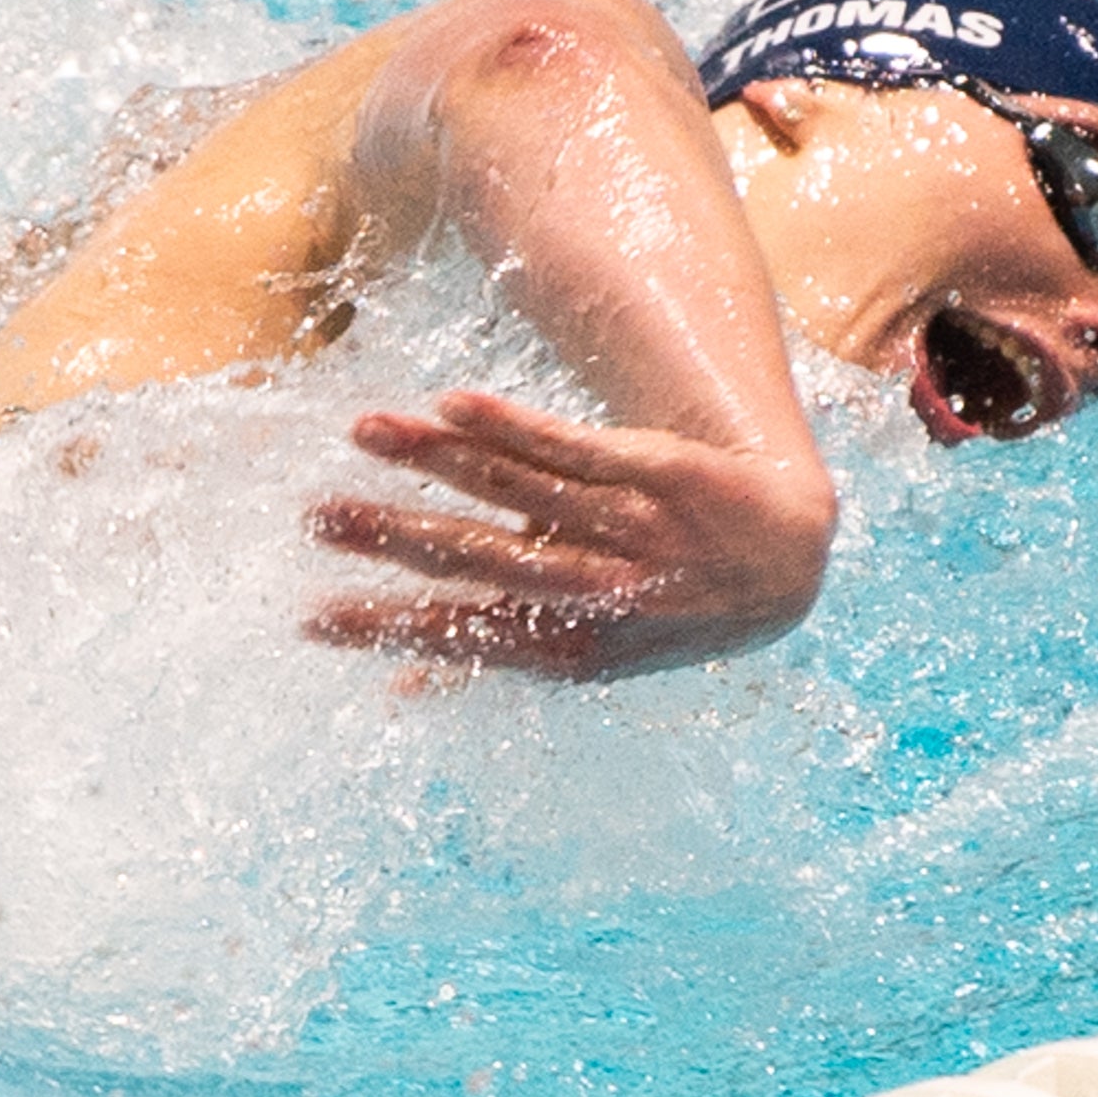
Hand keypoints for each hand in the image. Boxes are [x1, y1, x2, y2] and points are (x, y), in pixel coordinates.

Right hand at [305, 389, 836, 680]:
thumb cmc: (663, 602)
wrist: (785, 557)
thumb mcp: (587, 645)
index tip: (312, 617)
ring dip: (435, 460)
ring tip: (365, 431)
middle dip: (394, 539)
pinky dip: (514, 427)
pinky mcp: (662, 474)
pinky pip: (578, 448)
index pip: (462, 633)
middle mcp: (599, 594)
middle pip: (481, 560)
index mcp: (569, 647)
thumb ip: (495, 655)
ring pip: (520, 492)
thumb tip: (399, 692)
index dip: (387, 627)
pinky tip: (452, 403)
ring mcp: (633, 533)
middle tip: (319, 517)